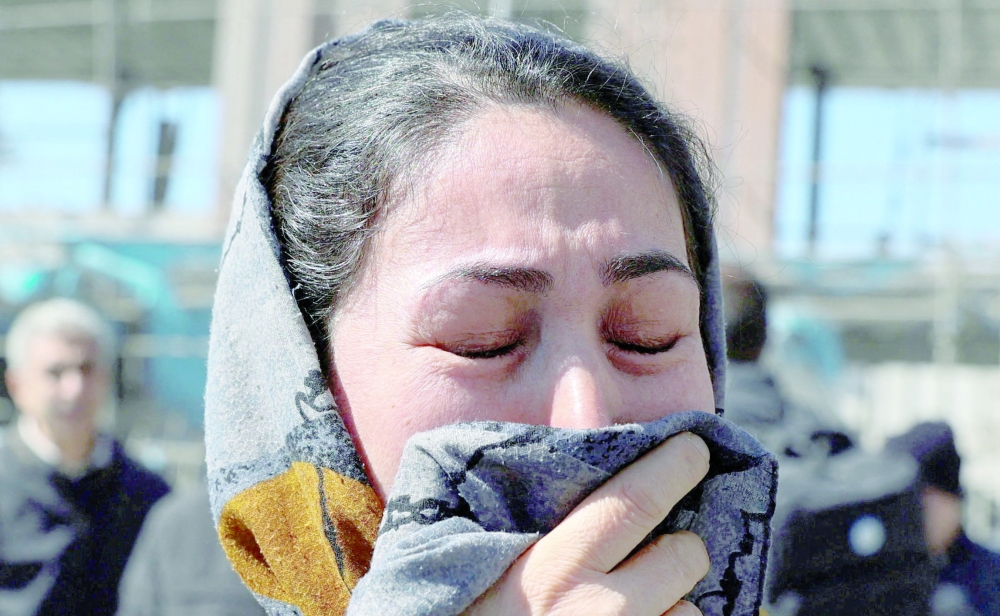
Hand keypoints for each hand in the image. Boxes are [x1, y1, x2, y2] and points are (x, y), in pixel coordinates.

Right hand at [465, 432, 710, 615]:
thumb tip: (594, 469)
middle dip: (678, 547)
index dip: (675, 466)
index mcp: (557, 570)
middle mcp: (602, 613)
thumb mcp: (493, 569)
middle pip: (686, 554)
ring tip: (631, 615)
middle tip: (653, 553)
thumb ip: (543, 524)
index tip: (695, 450)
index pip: (636, 499)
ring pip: (692, 613)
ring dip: (673, 608)